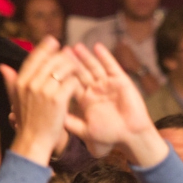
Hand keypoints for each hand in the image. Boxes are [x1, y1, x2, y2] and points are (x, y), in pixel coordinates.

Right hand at [0, 38, 79, 165]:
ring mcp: (44, 91)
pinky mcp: (57, 99)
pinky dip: (76, 82)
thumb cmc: (27, 121)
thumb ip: (11, 82)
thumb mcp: (15, 100)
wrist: (34, 141)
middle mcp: (30, 84)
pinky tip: (79, 83)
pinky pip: (71, 82)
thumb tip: (2, 66)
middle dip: (62, 56)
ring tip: (77, 67)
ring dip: (71, 66)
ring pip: (62, 69)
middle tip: (71, 54)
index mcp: (20, 82)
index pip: (34, 58)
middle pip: (50, 61)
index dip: (45, 48)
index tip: (53, 41)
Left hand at [65, 43, 166, 166]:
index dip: (62, 75)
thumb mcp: (86, 130)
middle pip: (81, 73)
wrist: (132, 135)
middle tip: (61, 51)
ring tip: (76, 47)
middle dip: (71, 62)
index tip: (50, 65)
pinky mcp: (121, 81)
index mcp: (86, 100)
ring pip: (94, 67)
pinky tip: (97, 47)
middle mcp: (96, 90)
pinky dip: (105, 57)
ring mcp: (108, 84)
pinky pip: (112, 66)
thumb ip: (71, 123)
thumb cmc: (110, 135)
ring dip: (85, 57)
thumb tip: (53, 116)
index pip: (71, 84)